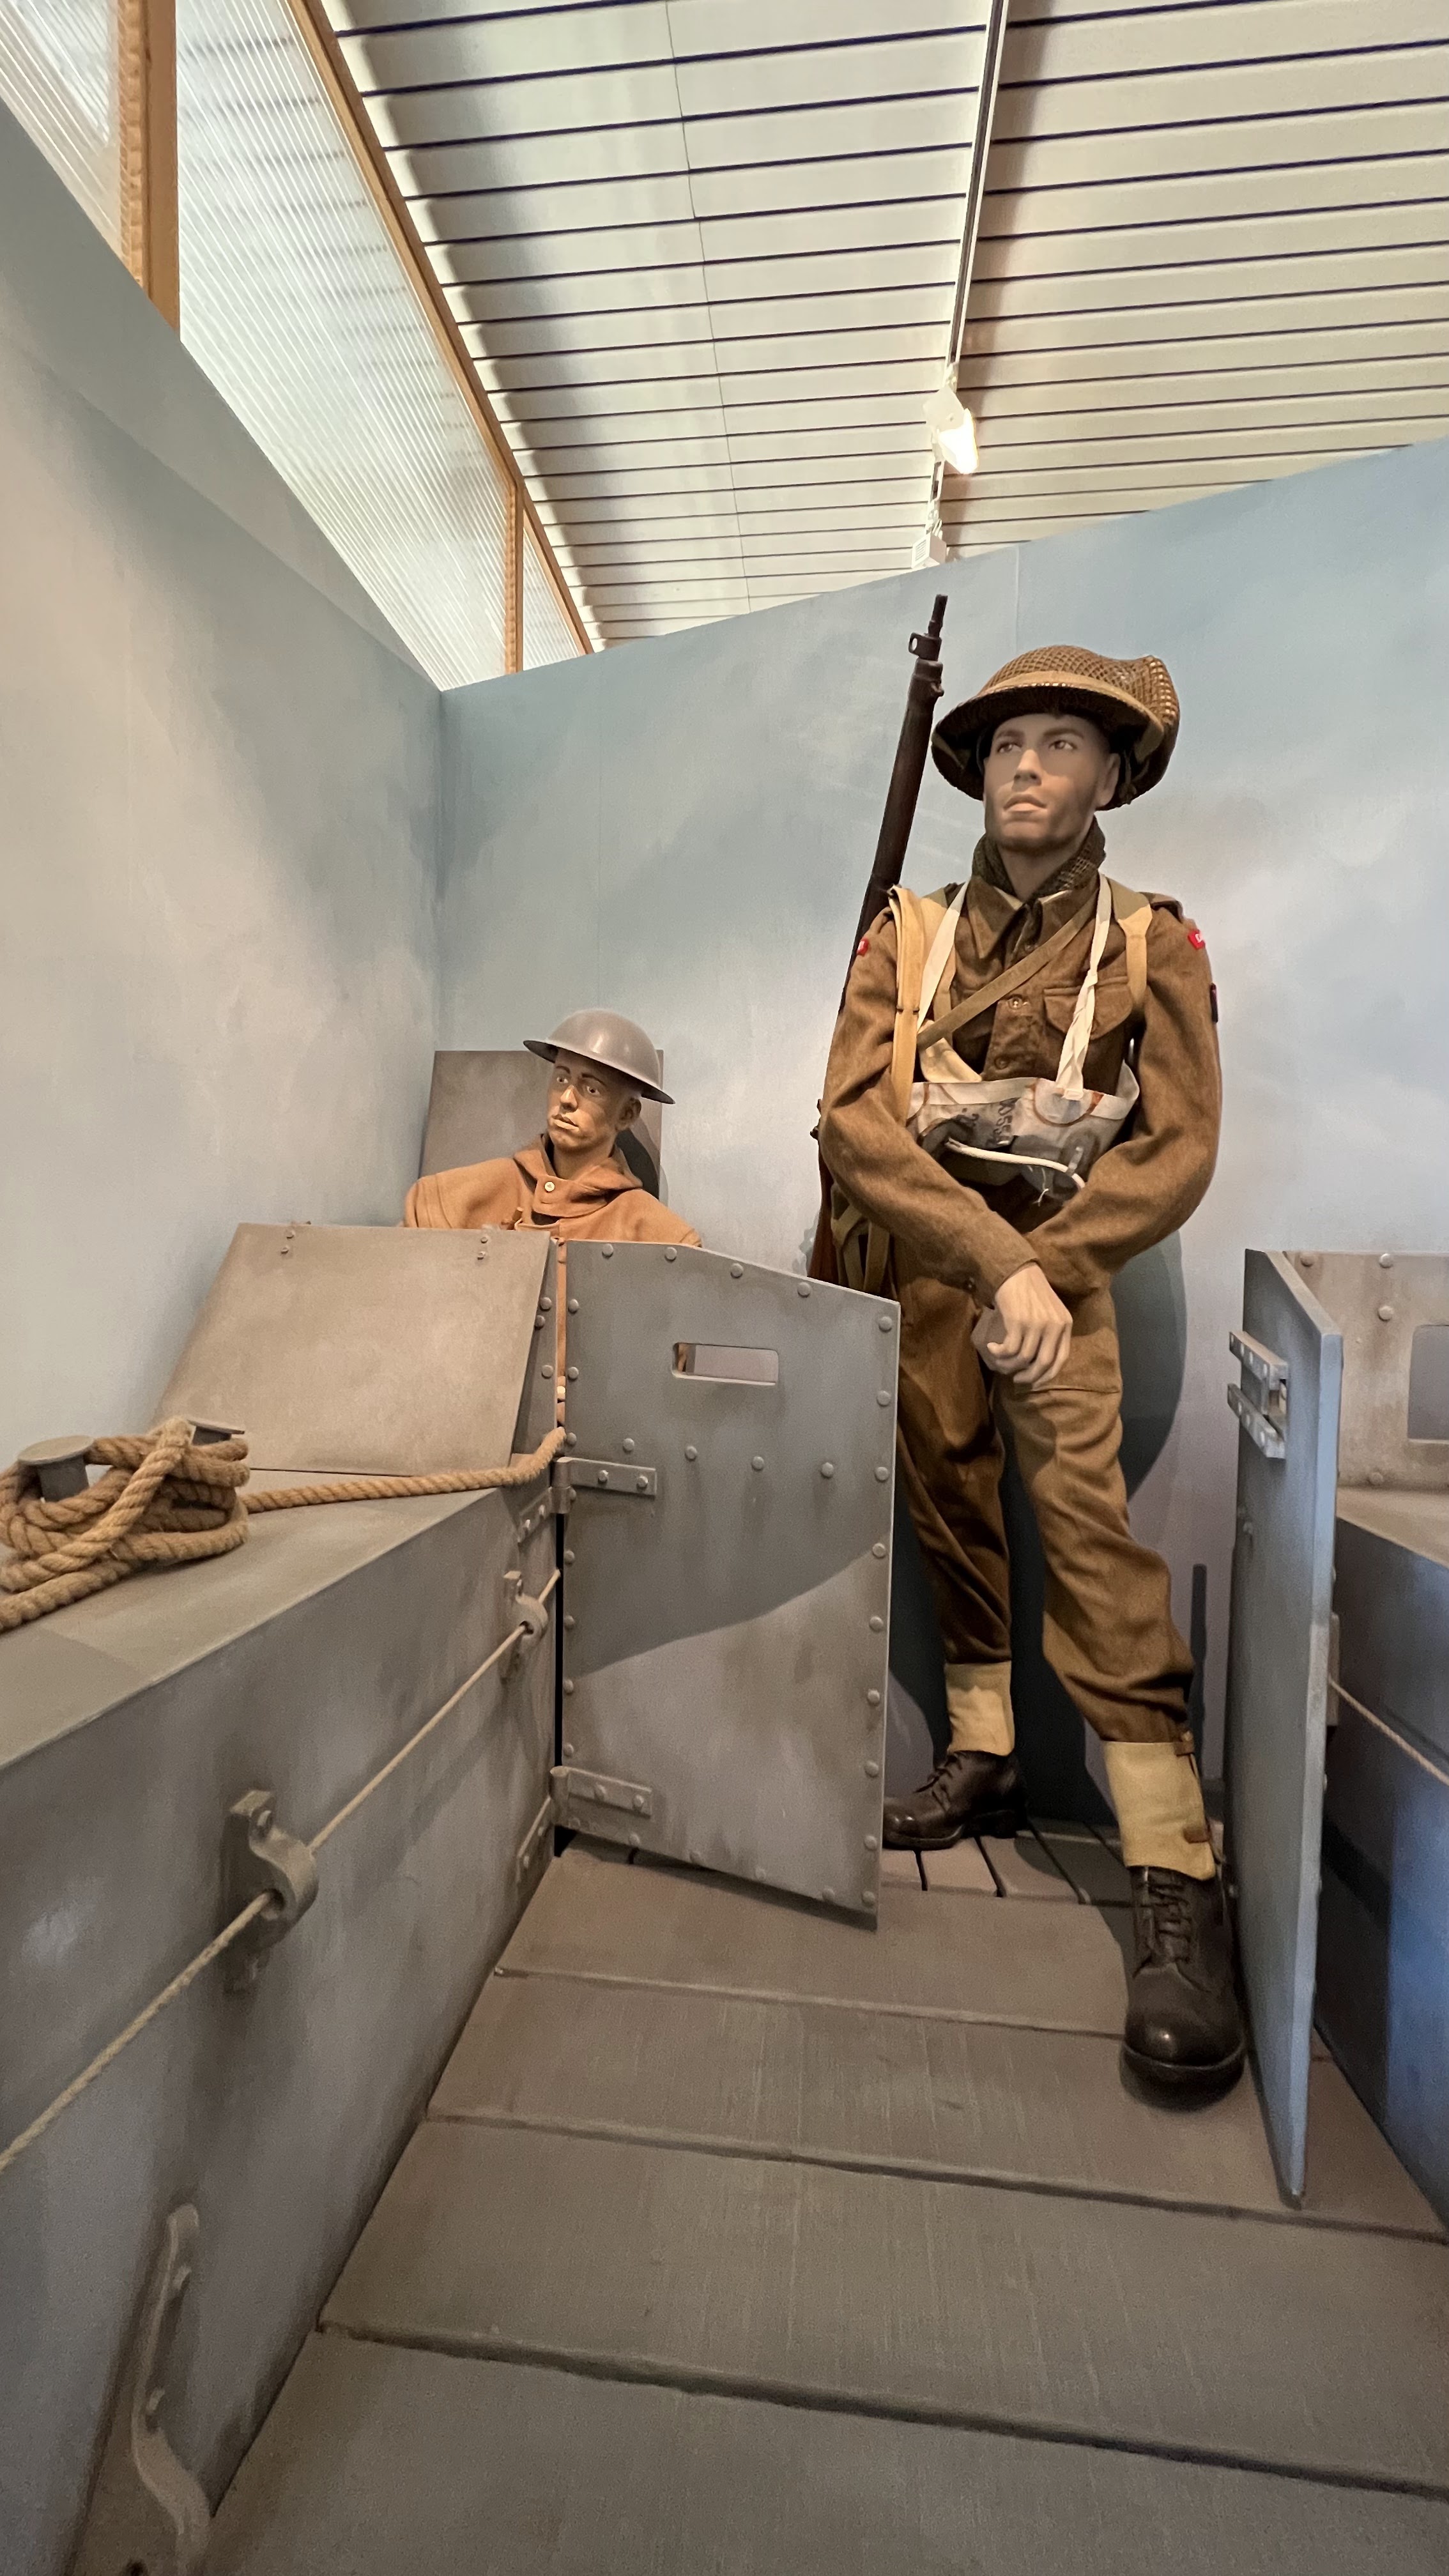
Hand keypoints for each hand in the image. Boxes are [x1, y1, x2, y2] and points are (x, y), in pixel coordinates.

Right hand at [973, 1263, 1071, 1388]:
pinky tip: (992, 1348)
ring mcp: (1037, 1324)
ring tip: (999, 1361)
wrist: (1015, 1271)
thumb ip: (1051, 1334)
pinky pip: (1009, 1350)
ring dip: (1008, 1364)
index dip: (1047, 1376)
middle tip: (1016, 1379)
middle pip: (1043, 1363)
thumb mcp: (1049, 1312)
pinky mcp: (1018, 1322)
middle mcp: (1054, 1326)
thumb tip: (1038, 1364)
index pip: (1061, 1359)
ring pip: (1024, 1359)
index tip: (1034, 1382)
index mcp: (1065, 1324)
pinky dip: (999, 1353)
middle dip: (1029, 1377)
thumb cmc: (1030, 1292)